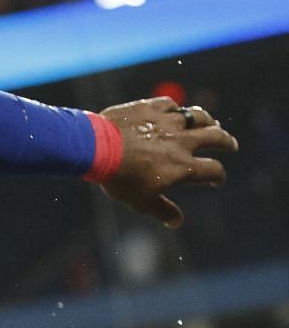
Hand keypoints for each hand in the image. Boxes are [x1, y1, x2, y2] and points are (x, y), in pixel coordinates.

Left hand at [98, 97, 237, 228]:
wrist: (97, 148)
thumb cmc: (119, 178)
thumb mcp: (141, 201)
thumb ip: (162, 210)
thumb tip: (177, 223)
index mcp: (183, 166)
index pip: (213, 171)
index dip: (218, 177)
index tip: (216, 181)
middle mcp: (182, 141)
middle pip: (215, 137)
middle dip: (226, 142)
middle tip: (230, 144)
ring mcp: (168, 122)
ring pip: (199, 116)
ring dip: (208, 121)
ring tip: (212, 123)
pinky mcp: (152, 107)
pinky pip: (171, 104)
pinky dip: (176, 109)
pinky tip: (175, 111)